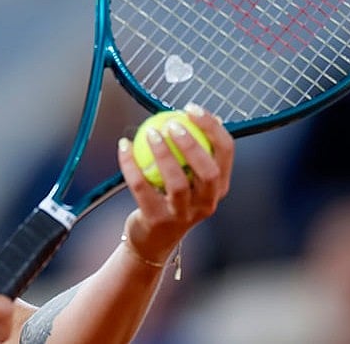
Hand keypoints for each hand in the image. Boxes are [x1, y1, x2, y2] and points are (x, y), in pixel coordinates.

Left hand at [117, 103, 233, 261]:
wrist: (153, 240)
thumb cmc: (172, 199)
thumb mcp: (191, 177)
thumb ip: (196, 152)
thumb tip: (203, 115)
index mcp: (219, 187)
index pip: (225, 153)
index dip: (212, 128)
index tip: (192, 109)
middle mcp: (206, 203)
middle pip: (208, 172)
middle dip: (192, 145)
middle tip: (173, 124)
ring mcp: (183, 215)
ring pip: (177, 183)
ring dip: (163, 155)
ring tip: (151, 132)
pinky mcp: (157, 220)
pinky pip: (142, 188)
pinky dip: (131, 164)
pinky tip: (123, 145)